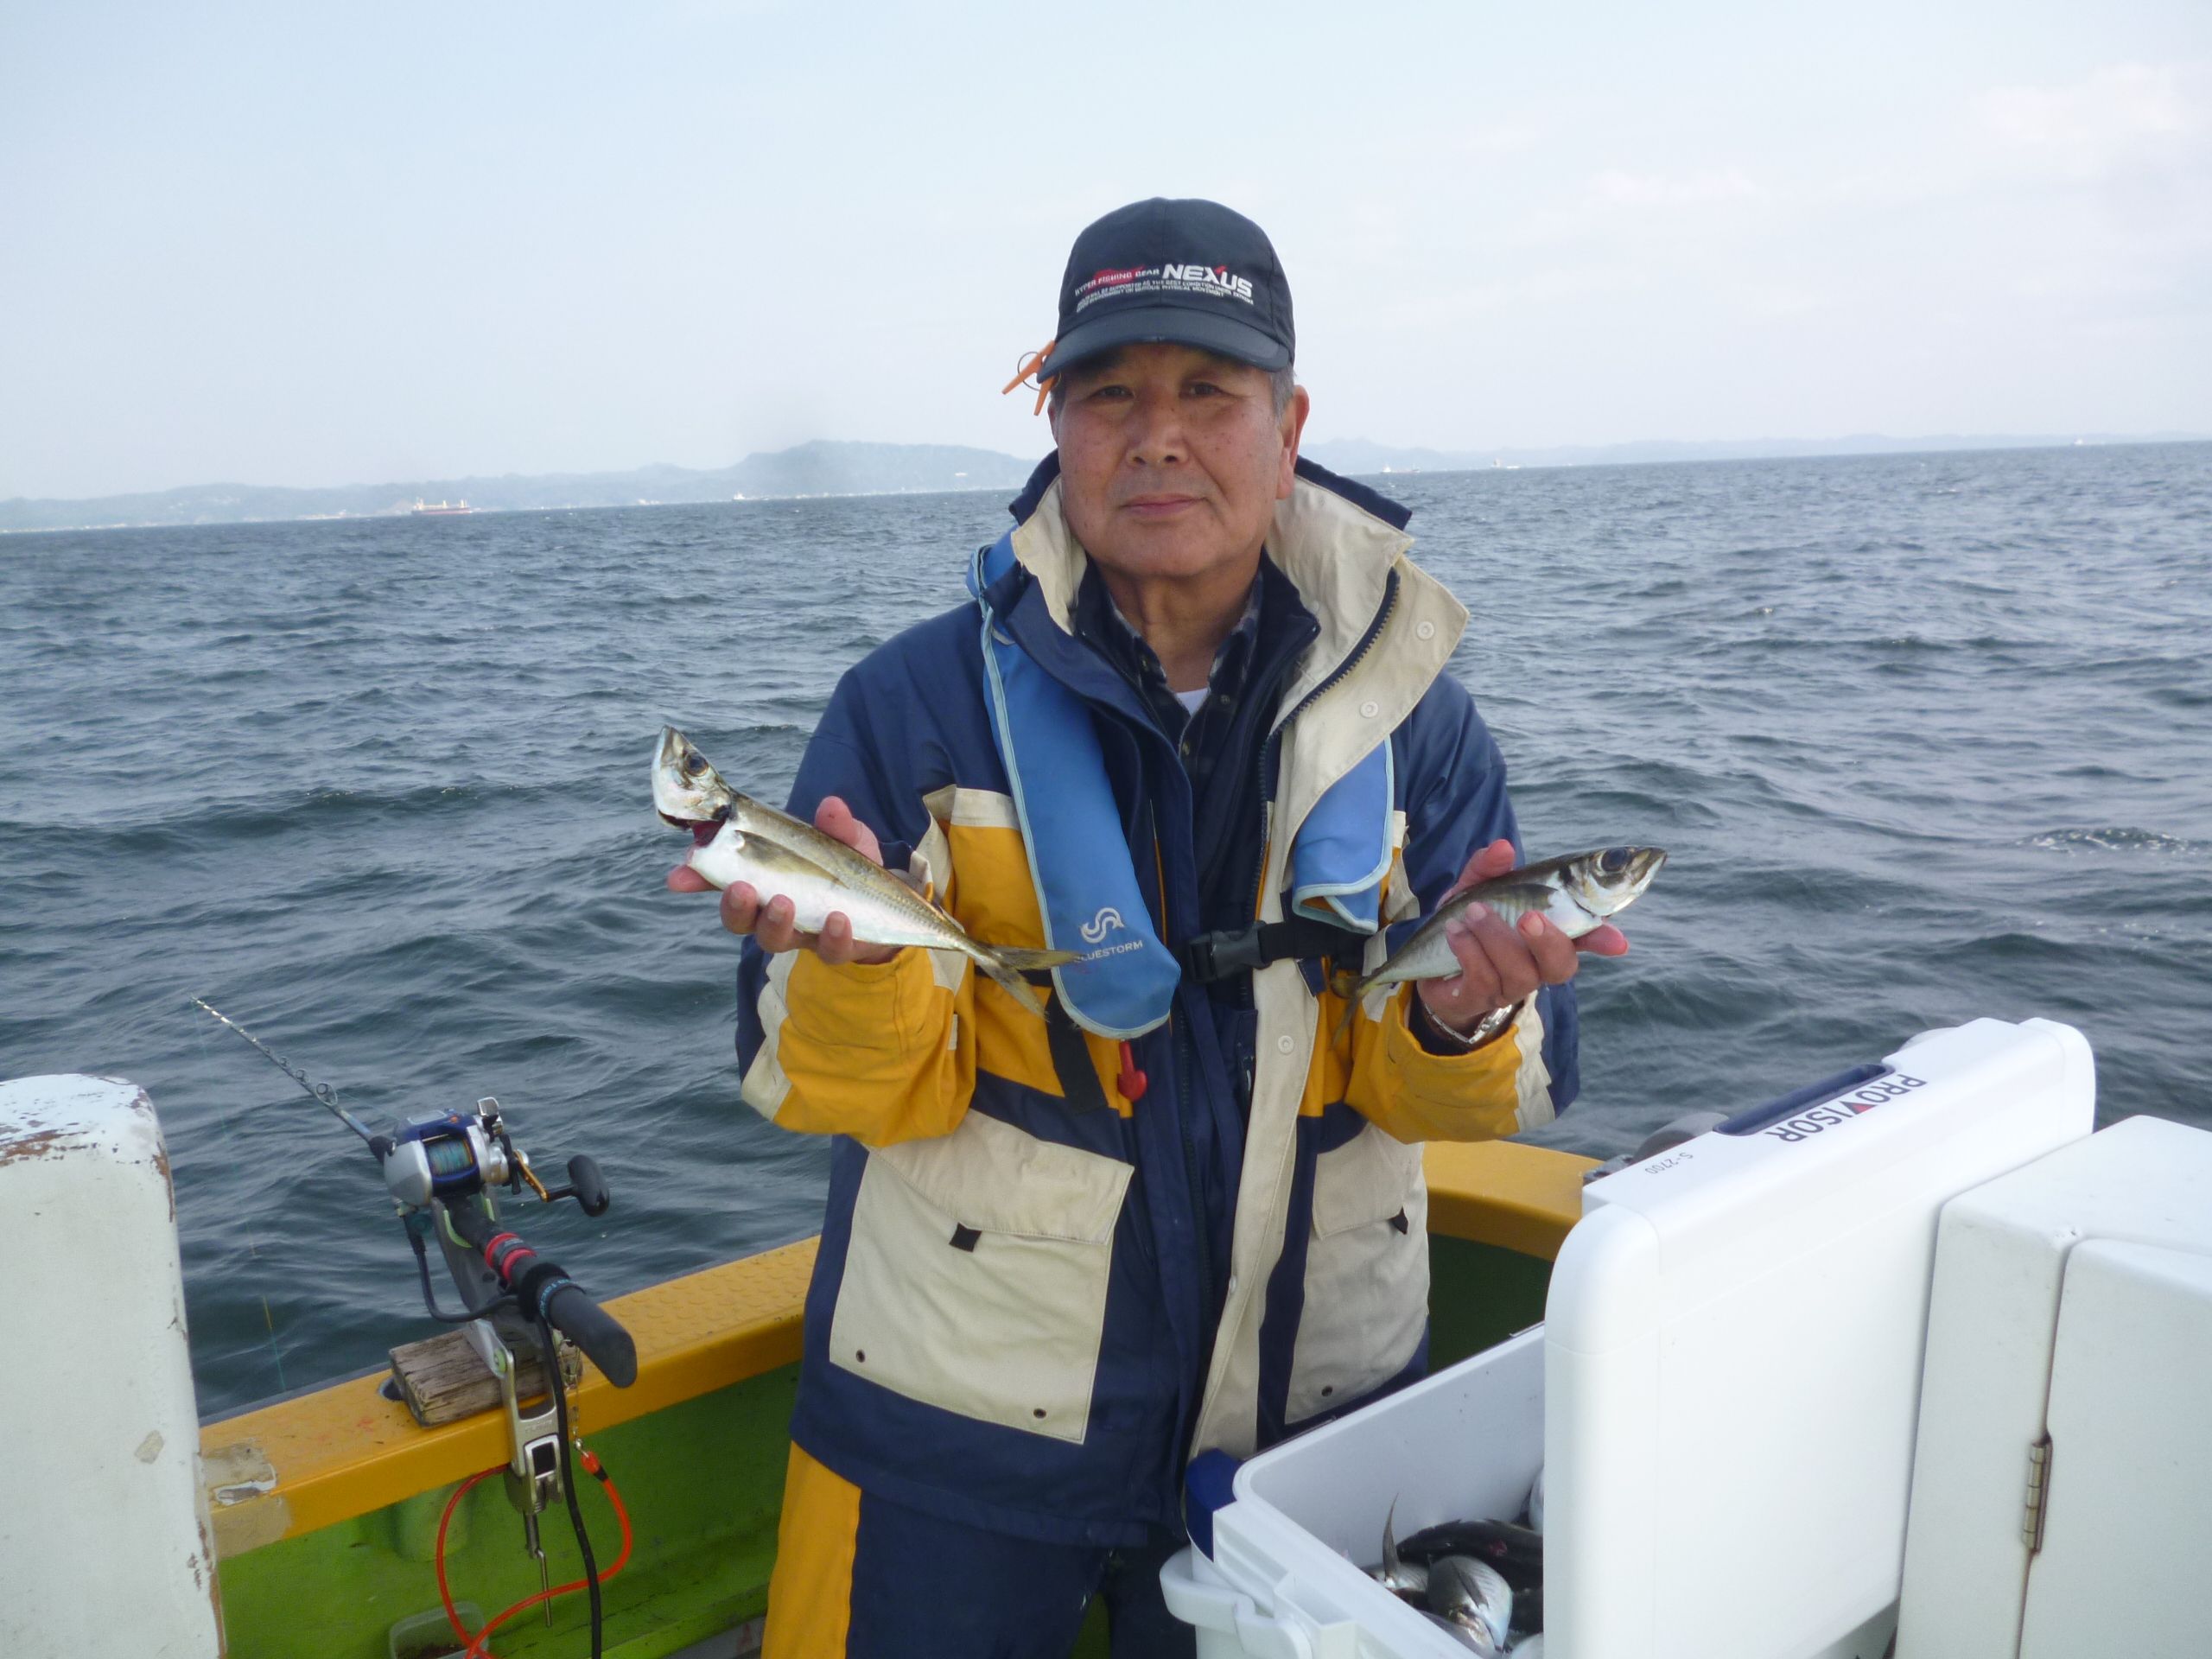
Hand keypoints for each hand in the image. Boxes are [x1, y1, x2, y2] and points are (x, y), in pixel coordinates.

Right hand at [665, 796, 899, 965]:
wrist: (892, 907)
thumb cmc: (852, 868)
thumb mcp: (846, 839)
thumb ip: (837, 825)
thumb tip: (831, 806)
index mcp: (765, 880)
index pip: (721, 880)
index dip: (697, 879)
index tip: (677, 877)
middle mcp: (774, 912)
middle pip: (740, 919)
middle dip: (734, 906)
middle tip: (740, 889)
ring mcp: (803, 933)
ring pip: (774, 939)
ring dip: (774, 922)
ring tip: (783, 903)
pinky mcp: (835, 948)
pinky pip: (829, 950)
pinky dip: (833, 935)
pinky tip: (839, 919)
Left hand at [1414, 839, 1629, 1036]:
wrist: (1428, 959)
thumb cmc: (1468, 919)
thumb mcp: (1476, 888)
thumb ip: (1489, 868)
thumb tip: (1503, 848)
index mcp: (1548, 934)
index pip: (1586, 937)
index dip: (1603, 939)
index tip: (1617, 941)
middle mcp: (1536, 964)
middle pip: (1561, 965)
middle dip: (1548, 941)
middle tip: (1527, 917)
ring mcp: (1509, 986)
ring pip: (1519, 971)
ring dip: (1495, 937)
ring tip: (1472, 912)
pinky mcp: (1478, 998)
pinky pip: (1483, 979)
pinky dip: (1468, 949)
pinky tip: (1455, 930)